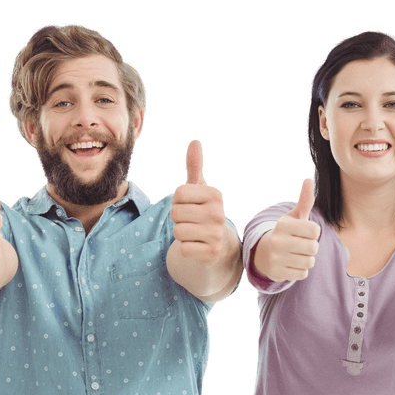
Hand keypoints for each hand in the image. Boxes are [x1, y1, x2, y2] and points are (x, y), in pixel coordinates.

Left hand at [170, 140, 227, 266]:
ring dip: (181, 234)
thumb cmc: (203, 212)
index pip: (178, 194)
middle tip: (191, 221)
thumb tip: (195, 141)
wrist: (218, 245)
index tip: (189, 206)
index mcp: (215, 195)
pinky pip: (183, 249)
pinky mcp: (211, 253)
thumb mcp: (199, 190)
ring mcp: (216, 234)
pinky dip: (186, 249)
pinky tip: (197, 245)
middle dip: (178, 219)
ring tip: (194, 233)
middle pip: (175, 213)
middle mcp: (218, 213)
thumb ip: (194, 167)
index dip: (178, 201)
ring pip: (177, 232)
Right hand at [254, 179, 319, 281]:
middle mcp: (277, 241)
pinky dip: (300, 271)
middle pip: (314, 248)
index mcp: (283, 225)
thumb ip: (304, 201)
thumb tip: (309, 180)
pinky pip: (303, 274)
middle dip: (311, 248)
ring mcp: (276, 258)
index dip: (313, 233)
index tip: (304, 233)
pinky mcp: (276, 273)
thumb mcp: (293, 218)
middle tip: (301, 246)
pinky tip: (291, 265)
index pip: (315, 231)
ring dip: (307, 260)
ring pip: (309, 262)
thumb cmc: (285, 233)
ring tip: (296, 255)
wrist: (262, 254)